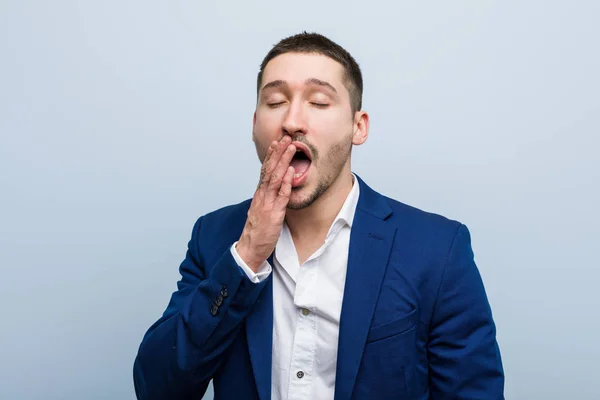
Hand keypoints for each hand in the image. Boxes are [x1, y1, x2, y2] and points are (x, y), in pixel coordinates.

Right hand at [236, 136, 295, 271]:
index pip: (265, 170)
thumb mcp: (261, 209)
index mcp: (259, 193)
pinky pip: (281, 196)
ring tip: (292, 148)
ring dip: (284, 161)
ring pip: (275, 178)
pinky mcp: (274, 214)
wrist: (250, 247)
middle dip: (278, 152)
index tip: (277, 142)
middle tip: (286, 137)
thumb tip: (275, 188)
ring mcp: (267, 203)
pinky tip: (292, 172)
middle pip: (270, 169)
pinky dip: (286, 182)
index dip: (271, 155)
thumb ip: (267, 197)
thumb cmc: (258, 230)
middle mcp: (262, 195)